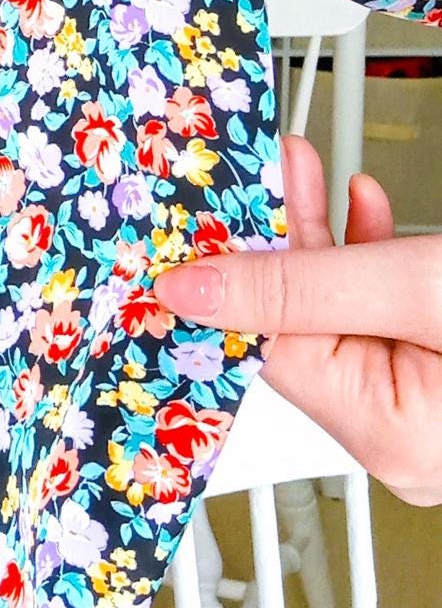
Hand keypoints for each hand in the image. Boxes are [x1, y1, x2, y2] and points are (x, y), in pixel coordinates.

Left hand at [154, 131, 441, 506]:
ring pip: (337, 312)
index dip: (226, 271)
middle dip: (273, 240)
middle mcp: (397, 435)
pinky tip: (360, 209)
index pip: (262, 346)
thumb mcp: (417, 291)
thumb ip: (305, 286)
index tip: (195, 213)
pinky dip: (370, 261)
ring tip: (294, 170)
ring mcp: (424, 407)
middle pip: (297, 325)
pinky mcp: (440, 372)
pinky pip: (380, 316)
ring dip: (319, 238)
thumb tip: (191, 289)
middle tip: (248, 171)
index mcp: (384, 437)